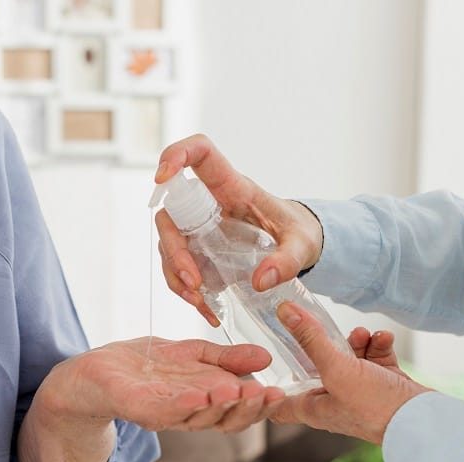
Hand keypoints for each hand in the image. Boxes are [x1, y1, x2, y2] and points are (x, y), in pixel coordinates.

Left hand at [37, 337, 286, 433]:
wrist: (93, 371)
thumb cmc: (145, 365)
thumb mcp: (193, 354)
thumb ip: (227, 358)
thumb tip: (266, 357)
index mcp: (204, 402)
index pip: (239, 409)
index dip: (261, 405)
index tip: (281, 393)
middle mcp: (188, 414)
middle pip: (225, 420)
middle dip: (248, 409)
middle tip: (268, 395)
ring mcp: (163, 414)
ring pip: (199, 417)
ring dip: (221, 406)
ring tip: (241, 391)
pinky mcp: (137, 407)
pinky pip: (165, 410)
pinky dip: (185, 403)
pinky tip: (202, 393)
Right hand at [155, 134, 322, 325]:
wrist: (297, 247)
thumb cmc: (298, 232)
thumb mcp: (302, 245)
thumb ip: (287, 261)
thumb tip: (261, 280)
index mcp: (233, 187)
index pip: (200, 153)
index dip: (176, 155)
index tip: (162, 177)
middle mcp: (208, 203)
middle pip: (172, 213)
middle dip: (174, 248)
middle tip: (193, 280)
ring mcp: (199, 227)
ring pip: (169, 243)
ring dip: (176, 273)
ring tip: (198, 299)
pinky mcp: (199, 250)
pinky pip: (178, 266)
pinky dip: (184, 288)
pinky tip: (204, 305)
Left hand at [269, 302, 431, 443]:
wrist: (425, 421)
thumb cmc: (376, 406)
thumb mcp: (338, 370)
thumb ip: (311, 340)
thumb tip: (284, 311)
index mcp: (314, 408)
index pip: (278, 403)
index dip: (267, 386)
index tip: (262, 362)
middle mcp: (334, 402)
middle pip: (316, 368)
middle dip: (322, 345)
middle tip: (323, 326)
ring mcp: (360, 393)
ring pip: (348, 358)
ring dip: (355, 341)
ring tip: (364, 334)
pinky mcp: (383, 384)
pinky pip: (374, 358)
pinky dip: (377, 345)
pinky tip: (384, 338)